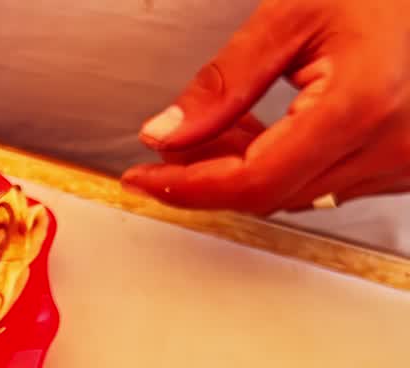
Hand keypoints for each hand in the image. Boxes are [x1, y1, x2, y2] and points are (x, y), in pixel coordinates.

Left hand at [122, 0, 409, 213]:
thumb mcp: (290, 15)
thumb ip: (223, 81)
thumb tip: (166, 133)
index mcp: (363, 105)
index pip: (254, 180)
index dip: (187, 187)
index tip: (141, 177)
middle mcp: (390, 145)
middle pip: (268, 193)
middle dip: (205, 175)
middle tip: (166, 146)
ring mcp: (401, 161)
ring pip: (291, 194)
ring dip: (238, 170)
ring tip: (212, 127)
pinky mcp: (399, 164)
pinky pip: (320, 183)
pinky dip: (274, 165)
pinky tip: (252, 133)